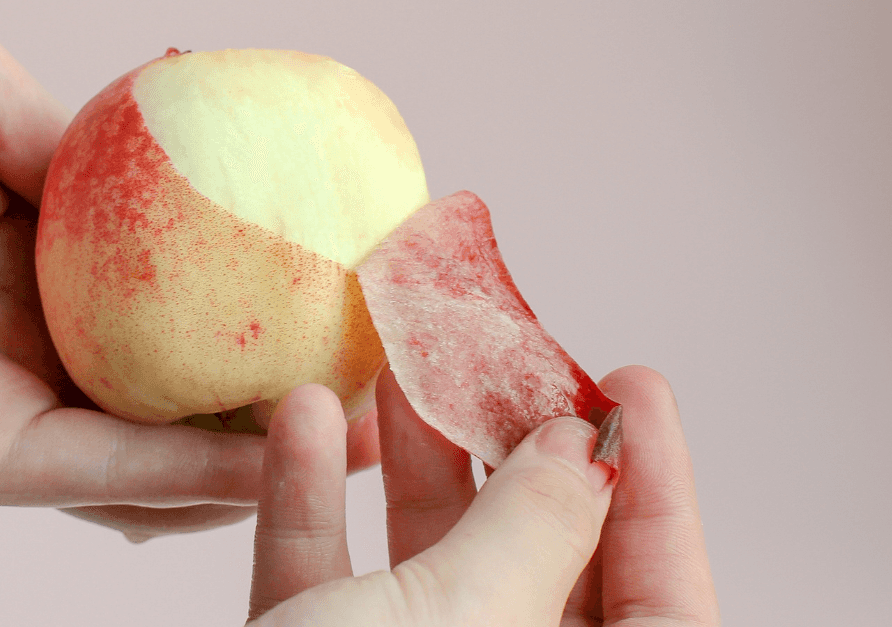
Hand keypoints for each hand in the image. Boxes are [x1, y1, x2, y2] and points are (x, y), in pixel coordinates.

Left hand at [0, 0, 379, 536]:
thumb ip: (94, 155)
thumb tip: (189, 176)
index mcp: (31, 252)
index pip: (169, 300)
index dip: (259, 306)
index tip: (347, 296)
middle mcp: (21, 337)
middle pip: (171, 388)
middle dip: (276, 397)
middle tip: (380, 389)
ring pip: (144, 450)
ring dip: (252, 453)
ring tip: (358, 440)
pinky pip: (88, 468)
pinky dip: (180, 470)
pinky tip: (266, 457)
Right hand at [246, 366, 720, 624]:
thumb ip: (533, 531)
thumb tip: (578, 451)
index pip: (663, 604)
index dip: (655, 487)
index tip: (627, 385)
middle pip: (538, 569)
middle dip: (512, 453)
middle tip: (498, 362)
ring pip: (427, 572)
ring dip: (403, 467)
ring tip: (398, 374)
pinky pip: (327, 590)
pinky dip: (309, 509)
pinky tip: (301, 426)